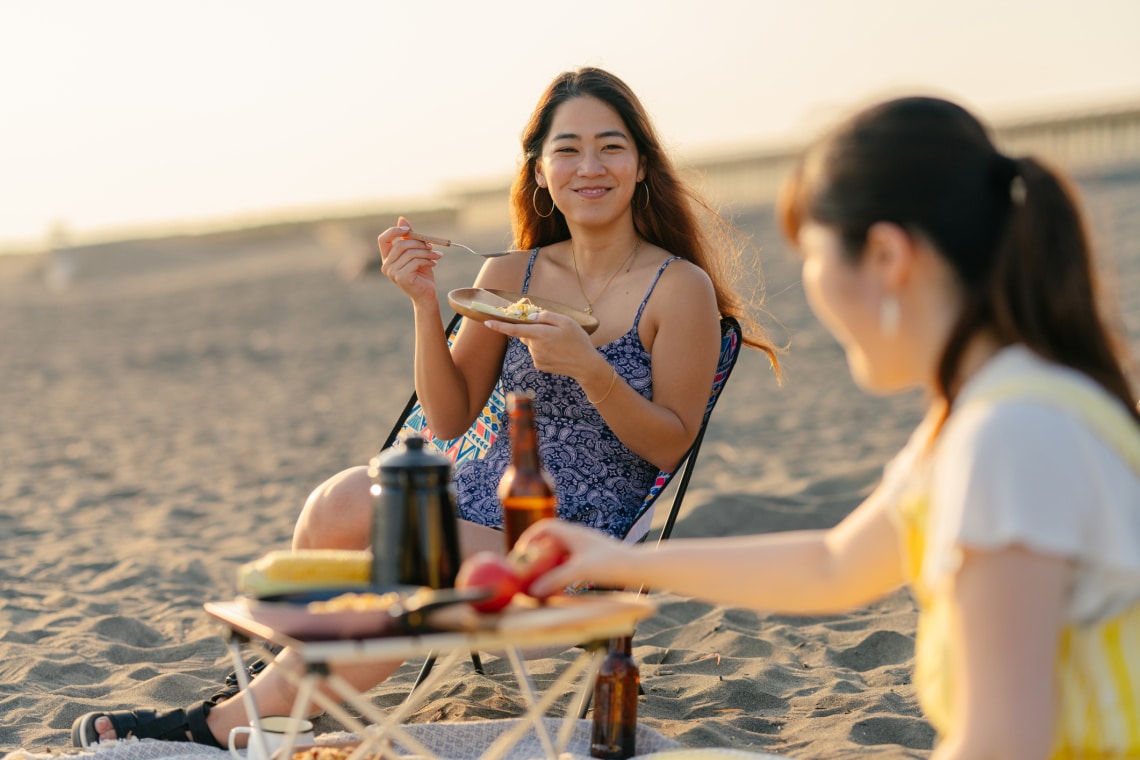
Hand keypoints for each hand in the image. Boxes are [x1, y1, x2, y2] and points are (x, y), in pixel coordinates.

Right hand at [377, 216, 442, 304]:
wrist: (427, 295)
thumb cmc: (422, 274)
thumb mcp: (416, 253)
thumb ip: (409, 238)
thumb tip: (401, 219)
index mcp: (387, 258)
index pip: (383, 239)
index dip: (394, 231)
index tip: (409, 229)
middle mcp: (386, 265)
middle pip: (400, 245)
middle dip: (419, 243)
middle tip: (432, 245)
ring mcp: (392, 272)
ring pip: (410, 253)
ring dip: (427, 252)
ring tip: (437, 255)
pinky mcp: (401, 277)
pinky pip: (415, 261)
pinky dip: (427, 260)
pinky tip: (434, 263)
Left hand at [482, 311, 596, 376]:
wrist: (586, 365)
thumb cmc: (578, 340)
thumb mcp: (566, 321)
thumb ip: (546, 317)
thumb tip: (530, 318)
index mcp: (541, 334)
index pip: (515, 329)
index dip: (499, 326)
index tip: (487, 322)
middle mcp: (535, 347)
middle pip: (525, 334)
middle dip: (532, 329)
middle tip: (550, 329)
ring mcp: (536, 358)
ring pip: (531, 344)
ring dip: (539, 340)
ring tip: (558, 343)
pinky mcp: (539, 365)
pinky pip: (536, 353)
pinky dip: (542, 350)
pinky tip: (556, 351)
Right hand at [515, 519, 632, 596]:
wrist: (640, 568)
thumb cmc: (611, 564)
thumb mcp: (579, 571)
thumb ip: (554, 579)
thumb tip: (532, 591)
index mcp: (573, 533)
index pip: (545, 527)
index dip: (530, 537)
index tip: (520, 553)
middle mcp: (579, 539)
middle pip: (551, 542)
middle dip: (537, 555)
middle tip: (526, 570)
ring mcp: (587, 550)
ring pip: (561, 555)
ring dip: (550, 566)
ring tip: (540, 582)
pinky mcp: (594, 562)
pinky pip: (571, 565)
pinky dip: (562, 574)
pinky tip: (561, 588)